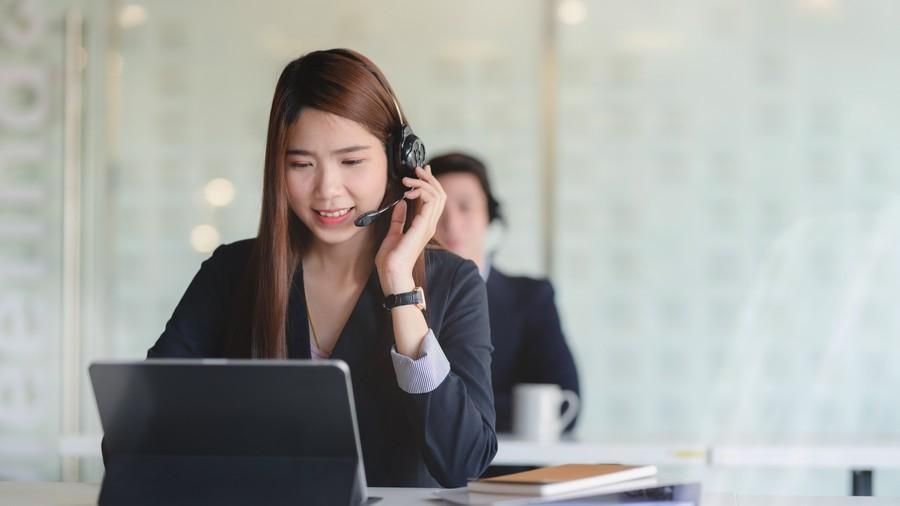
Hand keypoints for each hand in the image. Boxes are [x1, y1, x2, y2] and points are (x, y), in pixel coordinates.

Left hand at [375, 165, 445, 294]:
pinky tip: (407, 193)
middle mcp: (429, 224)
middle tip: (418, 169)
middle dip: (429, 178)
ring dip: (424, 183)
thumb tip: (399, 204)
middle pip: (440, 194)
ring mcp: (428, 226)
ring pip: (437, 195)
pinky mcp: (422, 227)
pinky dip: (420, 192)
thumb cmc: (392, 260)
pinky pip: (429, 202)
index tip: (421, 172)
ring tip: (410, 180)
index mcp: (424, 226)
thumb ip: (398, 219)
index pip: (434, 199)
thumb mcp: (393, 234)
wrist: (392, 274)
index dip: (430, 183)